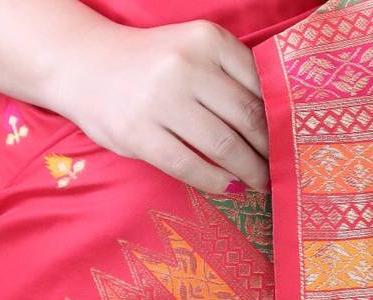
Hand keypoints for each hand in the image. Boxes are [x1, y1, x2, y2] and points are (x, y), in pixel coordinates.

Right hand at [53, 18, 269, 193]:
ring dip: (248, 171)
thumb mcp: (191, 51)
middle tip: (280, 170)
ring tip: (260, 183)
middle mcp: (185, 66)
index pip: (258, 85)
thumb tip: (273, 124)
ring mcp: (161, 101)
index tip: (290, 140)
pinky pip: (189, 166)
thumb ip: (228, 76)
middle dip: (268, 150)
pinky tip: (228, 187)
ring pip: (223, 146)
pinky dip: (215, 181)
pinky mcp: (140, 134)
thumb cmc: (148, 63)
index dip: (279, 118)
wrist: (82, 64)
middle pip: (246, 118)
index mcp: (206, 40)